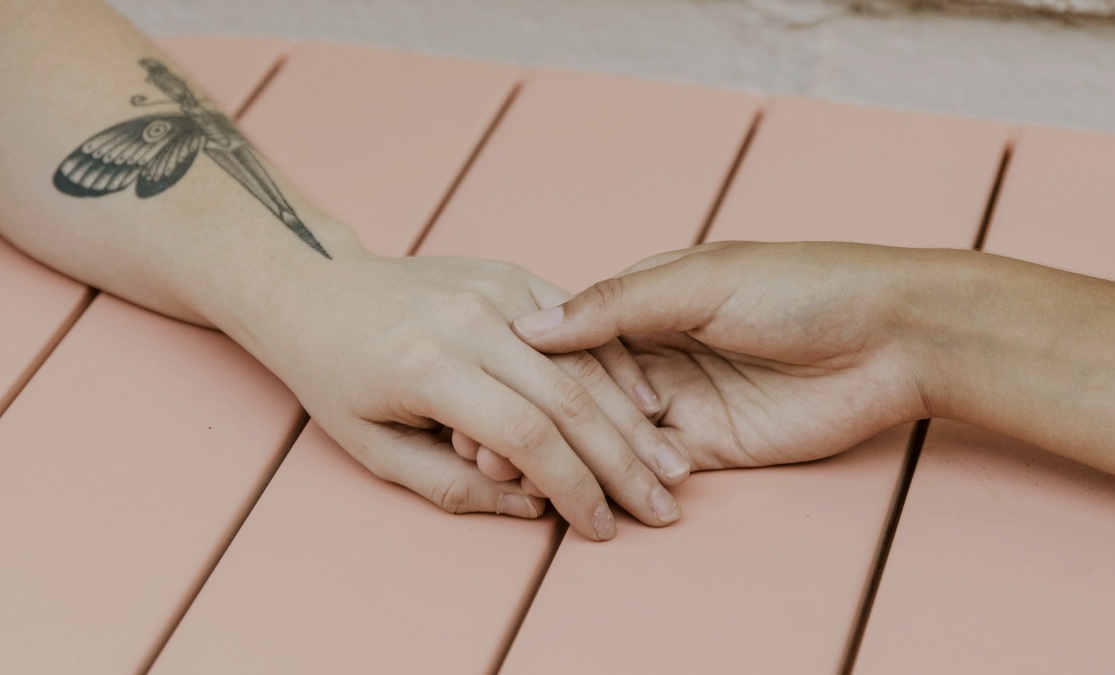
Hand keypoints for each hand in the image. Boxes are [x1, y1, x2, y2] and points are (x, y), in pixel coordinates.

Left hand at [231, 249, 688, 540]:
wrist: (317, 289)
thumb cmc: (336, 375)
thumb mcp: (373, 448)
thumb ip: (452, 487)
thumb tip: (531, 510)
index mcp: (431, 367)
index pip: (527, 434)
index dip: (574, 487)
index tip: (602, 526)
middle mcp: (471, 320)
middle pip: (571, 398)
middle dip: (623, 462)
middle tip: (663, 507)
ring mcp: (497, 289)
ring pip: (585, 359)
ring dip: (634, 419)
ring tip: (672, 466)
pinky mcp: (511, 275)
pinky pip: (579, 322)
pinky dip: (617, 365)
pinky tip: (648, 407)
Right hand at [513, 241, 930, 469]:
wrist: (892, 337)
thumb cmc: (803, 286)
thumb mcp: (701, 279)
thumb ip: (617, 303)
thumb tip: (533, 325)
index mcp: (649, 300)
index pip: (573, 338)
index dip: (527, 367)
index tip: (479, 389)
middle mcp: (659, 351)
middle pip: (581, 392)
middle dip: (536, 419)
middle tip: (485, 448)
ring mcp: (684, 401)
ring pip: (608, 434)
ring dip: (566, 454)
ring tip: (514, 474)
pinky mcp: (711, 447)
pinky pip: (652, 467)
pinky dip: (615, 479)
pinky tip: (576, 492)